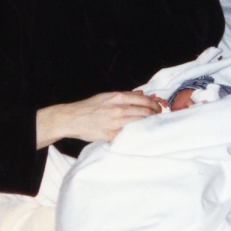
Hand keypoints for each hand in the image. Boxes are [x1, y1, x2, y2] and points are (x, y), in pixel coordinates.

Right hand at [36, 91, 161, 148]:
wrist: (72, 119)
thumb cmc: (88, 107)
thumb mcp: (106, 96)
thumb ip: (124, 95)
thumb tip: (141, 94)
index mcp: (117, 97)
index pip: (144, 101)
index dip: (155, 105)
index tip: (158, 109)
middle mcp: (118, 109)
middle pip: (145, 112)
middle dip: (155, 115)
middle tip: (158, 118)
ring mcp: (115, 123)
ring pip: (140, 123)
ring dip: (149, 124)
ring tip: (152, 125)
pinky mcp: (112, 135)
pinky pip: (129, 135)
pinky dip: (137, 134)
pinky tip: (140, 134)